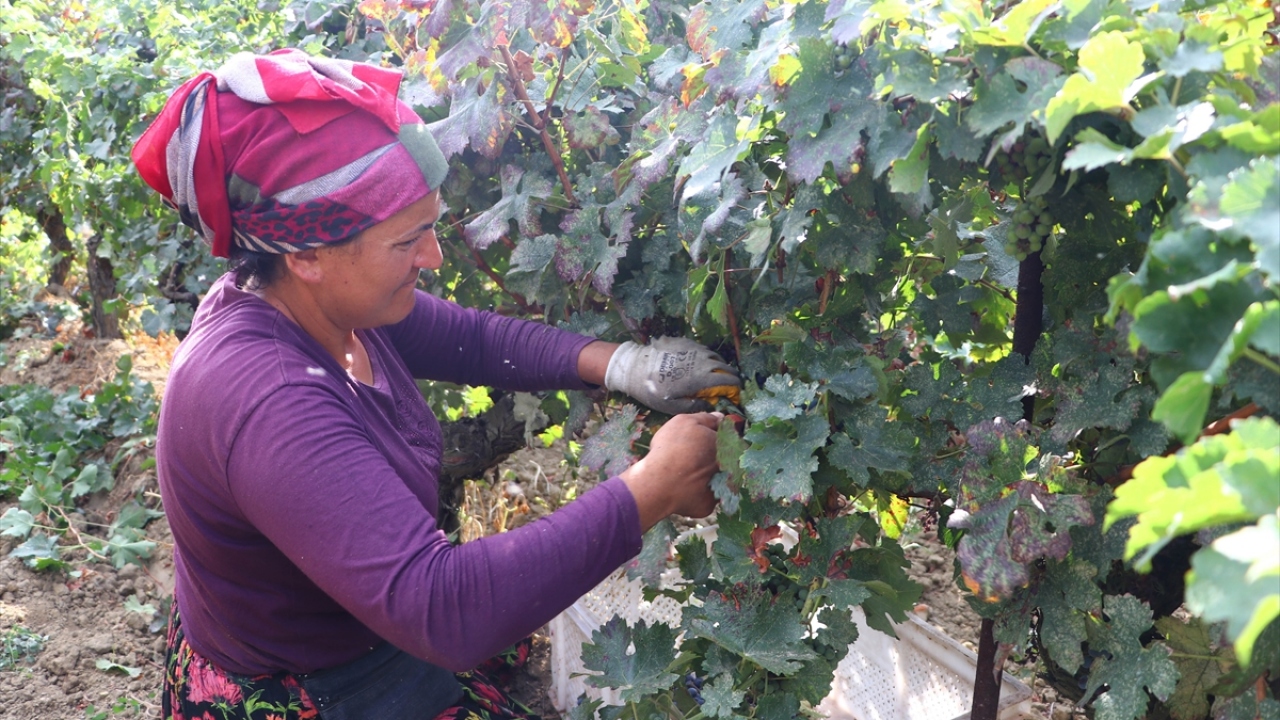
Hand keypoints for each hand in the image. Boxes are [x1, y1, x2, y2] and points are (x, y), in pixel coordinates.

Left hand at [603, 337, 740, 413]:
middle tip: (731, 382)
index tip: (738, 391)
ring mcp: (694, 350)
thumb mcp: (673, 406)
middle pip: (724, 367)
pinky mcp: (686, 343)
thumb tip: (710, 405)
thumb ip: (694, 406)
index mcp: (701, 378)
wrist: (635, 367)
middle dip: (730, 375)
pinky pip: (703, 349)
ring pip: (714, 356)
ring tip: (718, 373)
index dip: (736, 385)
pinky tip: (702, 363)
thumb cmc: (653, 391)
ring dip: (719, 365)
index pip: (727, 380)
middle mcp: (702, 361)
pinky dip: (707, 357)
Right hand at [620, 413, 720, 529]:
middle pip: (724, 461)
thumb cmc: (672, 449)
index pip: (730, 440)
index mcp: (727, 446)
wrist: (659, 483)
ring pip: (714, 480)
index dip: (716, 438)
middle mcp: (728, 469)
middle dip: (712, 458)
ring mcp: (719, 489)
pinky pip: (702, 498)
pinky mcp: (707, 507)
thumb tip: (721, 418)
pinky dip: (695, 494)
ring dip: (705, 476)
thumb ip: (706, 419)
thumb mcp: (685, 422)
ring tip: (685, 473)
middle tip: (690, 457)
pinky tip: (682, 489)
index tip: (701, 440)